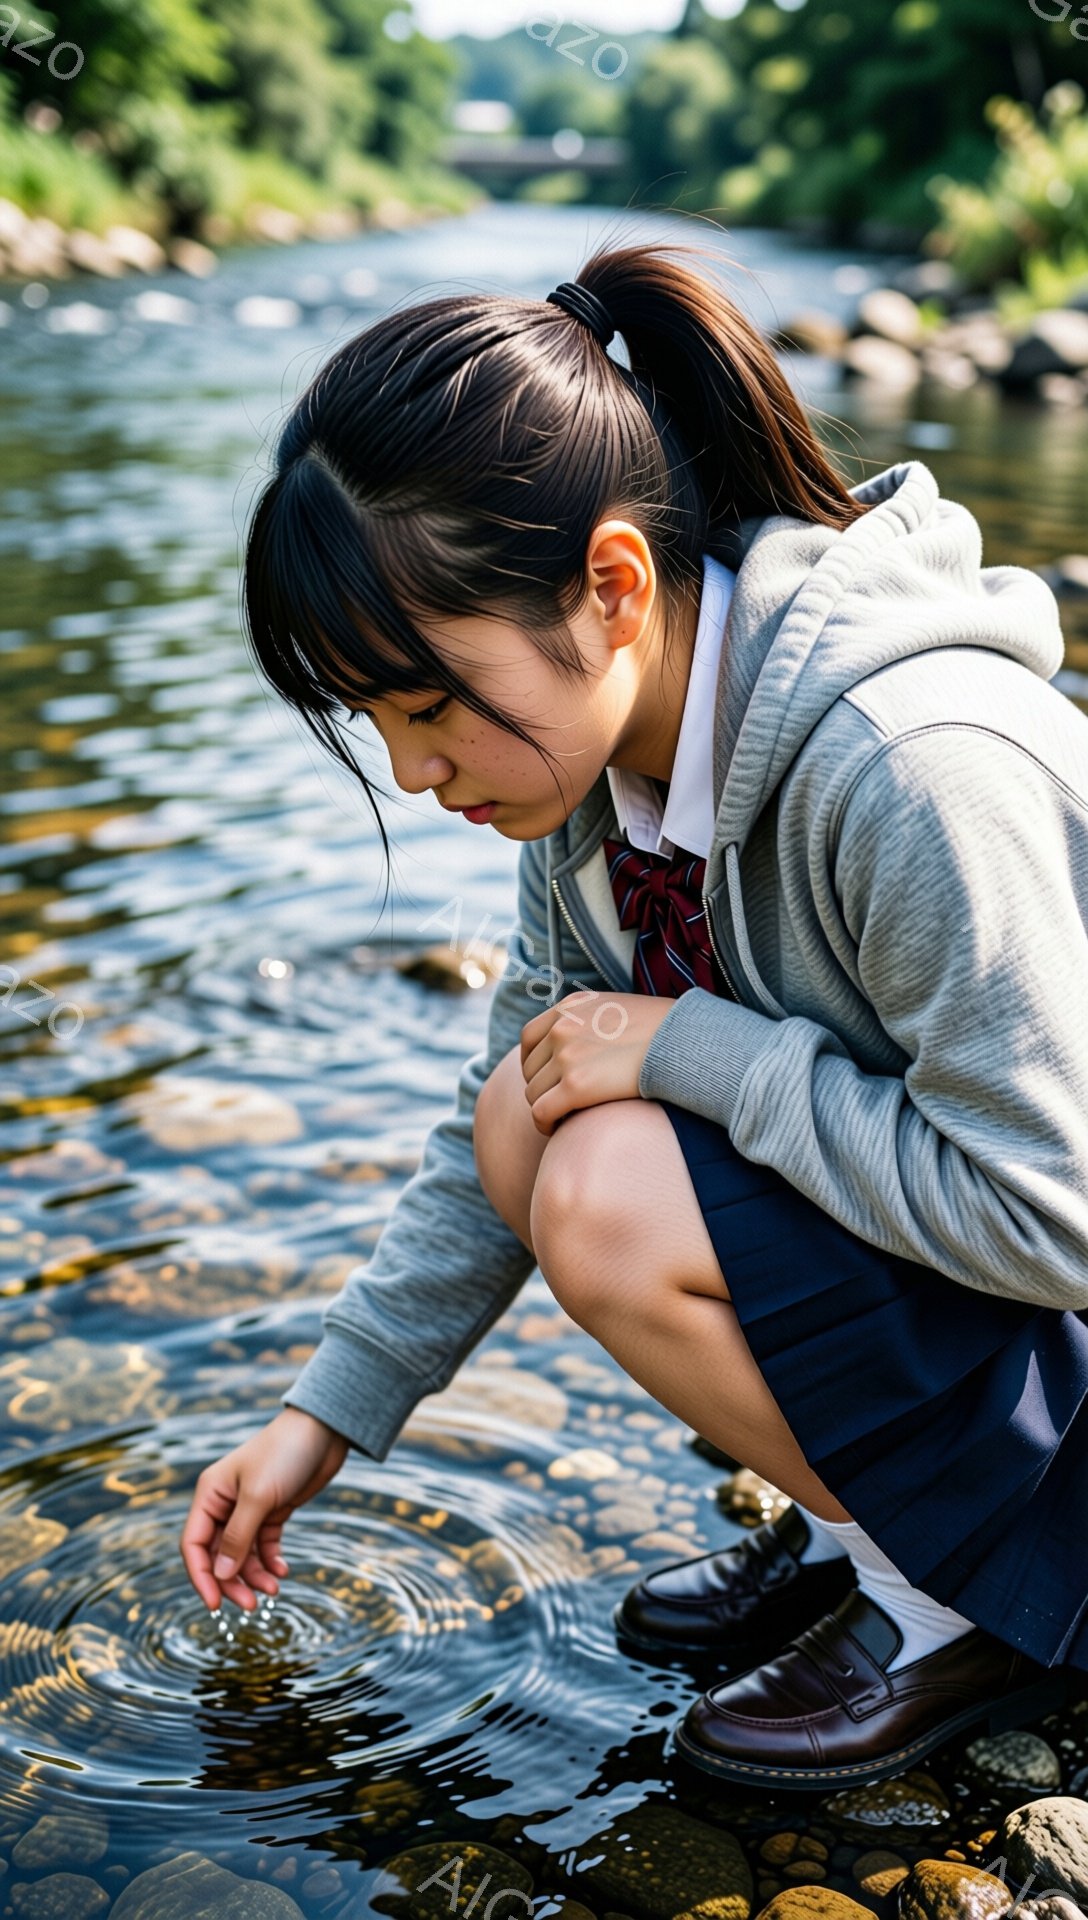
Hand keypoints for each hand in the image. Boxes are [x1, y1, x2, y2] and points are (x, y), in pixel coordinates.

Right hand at [180, 1407, 348, 1611]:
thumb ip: (238, 1537)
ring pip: (242, 1555)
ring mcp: (248, 1509)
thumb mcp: (259, 1496)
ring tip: (274, 1589)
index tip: (216, 1606)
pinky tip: (282, 1571)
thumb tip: (221, 1576)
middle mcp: (224, 1504)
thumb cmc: (285, 1453)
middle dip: (232, 1581)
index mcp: (210, 1494)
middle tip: (252, 1605)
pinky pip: (263, 1546)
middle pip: (218, 1555)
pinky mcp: (272, 1512)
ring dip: (254, 1575)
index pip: (193, 1544)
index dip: (201, 1577)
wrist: (324, 1430)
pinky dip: (270, 1561)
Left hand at [519, 990, 674, 1136]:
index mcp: (571, 1007)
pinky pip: (541, 1112)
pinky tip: (557, 1129)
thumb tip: (587, 1046)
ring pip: (533, 1092)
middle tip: (560, 1103)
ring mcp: (566, 1056)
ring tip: (563, 1118)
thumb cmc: (665, 1032)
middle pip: (531, 1068)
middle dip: (542, 1087)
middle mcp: (562, 1027)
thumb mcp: (620, 1010)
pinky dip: (544, 1124)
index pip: (530, 1037)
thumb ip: (593, 1022)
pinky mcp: (576, 1086)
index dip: (534, 1063)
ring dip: (545, 1107)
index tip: (547, 1079)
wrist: (686, 1042)